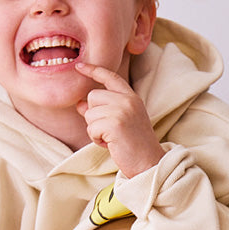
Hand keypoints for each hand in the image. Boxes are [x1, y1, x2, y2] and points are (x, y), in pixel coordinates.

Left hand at [75, 62, 163, 176]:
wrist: (149, 164)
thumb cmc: (134, 146)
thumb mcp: (119, 123)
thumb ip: (101, 111)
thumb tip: (79, 104)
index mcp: (132, 97)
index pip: (110, 77)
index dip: (93, 70)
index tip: (79, 66)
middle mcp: (128, 100)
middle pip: (92, 96)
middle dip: (93, 115)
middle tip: (108, 130)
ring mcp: (122, 111)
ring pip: (89, 113)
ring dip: (95, 129)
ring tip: (111, 138)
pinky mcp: (115, 124)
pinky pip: (91, 128)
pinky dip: (96, 139)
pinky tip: (110, 144)